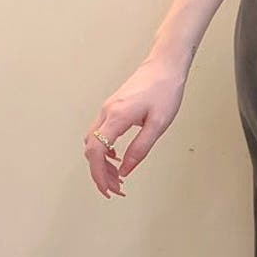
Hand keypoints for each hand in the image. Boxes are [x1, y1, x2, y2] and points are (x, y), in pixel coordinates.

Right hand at [83, 55, 187, 197]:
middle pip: (91, 149)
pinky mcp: (112, 108)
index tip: (108, 190)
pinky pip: (100, 134)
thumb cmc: (164, 92)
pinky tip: (118, 159)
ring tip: (118, 179)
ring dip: (102, 163)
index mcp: (116, 117)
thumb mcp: (157, 126)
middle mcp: (106, 112)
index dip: (98, 174)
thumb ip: (140, 150)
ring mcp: (107, 109)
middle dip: (100, 173)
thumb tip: (125, 171)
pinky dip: (105, 151)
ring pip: (94, 142)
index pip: (96, 151)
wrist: (164, 66)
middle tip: (117, 190)